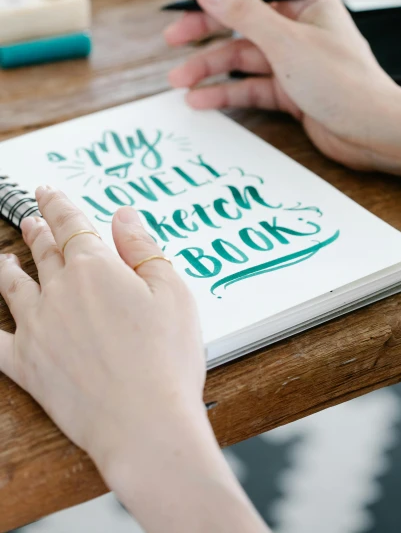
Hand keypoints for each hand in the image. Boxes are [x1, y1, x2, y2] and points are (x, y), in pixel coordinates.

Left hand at [0, 187, 205, 475]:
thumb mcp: (172, 291)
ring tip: (5, 258)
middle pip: (43, 250)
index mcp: (95, 267)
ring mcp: (37, 326)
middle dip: (37, 230)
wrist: (144, 422)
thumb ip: (143, 248)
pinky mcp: (25, 364)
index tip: (48, 191)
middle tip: (31, 218)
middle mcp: (59, 290)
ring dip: (8, 267)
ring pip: (13, 286)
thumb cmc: (166, 358)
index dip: (58, 204)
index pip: (71, 223)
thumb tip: (123, 216)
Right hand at [165, 0, 400, 209]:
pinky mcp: (290, 89)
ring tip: (180, 79)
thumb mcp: (287, 43)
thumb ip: (244, 14)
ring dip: (209, 65)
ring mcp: (293, 58)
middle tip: (174, 35)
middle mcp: (298, 25)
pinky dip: (225, 91)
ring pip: (241, 54)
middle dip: (206, 25)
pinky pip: (250, 85)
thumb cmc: (347, 84)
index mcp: (307, 0)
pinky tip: (202, 100)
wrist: (376, 133)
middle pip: (242, 15)